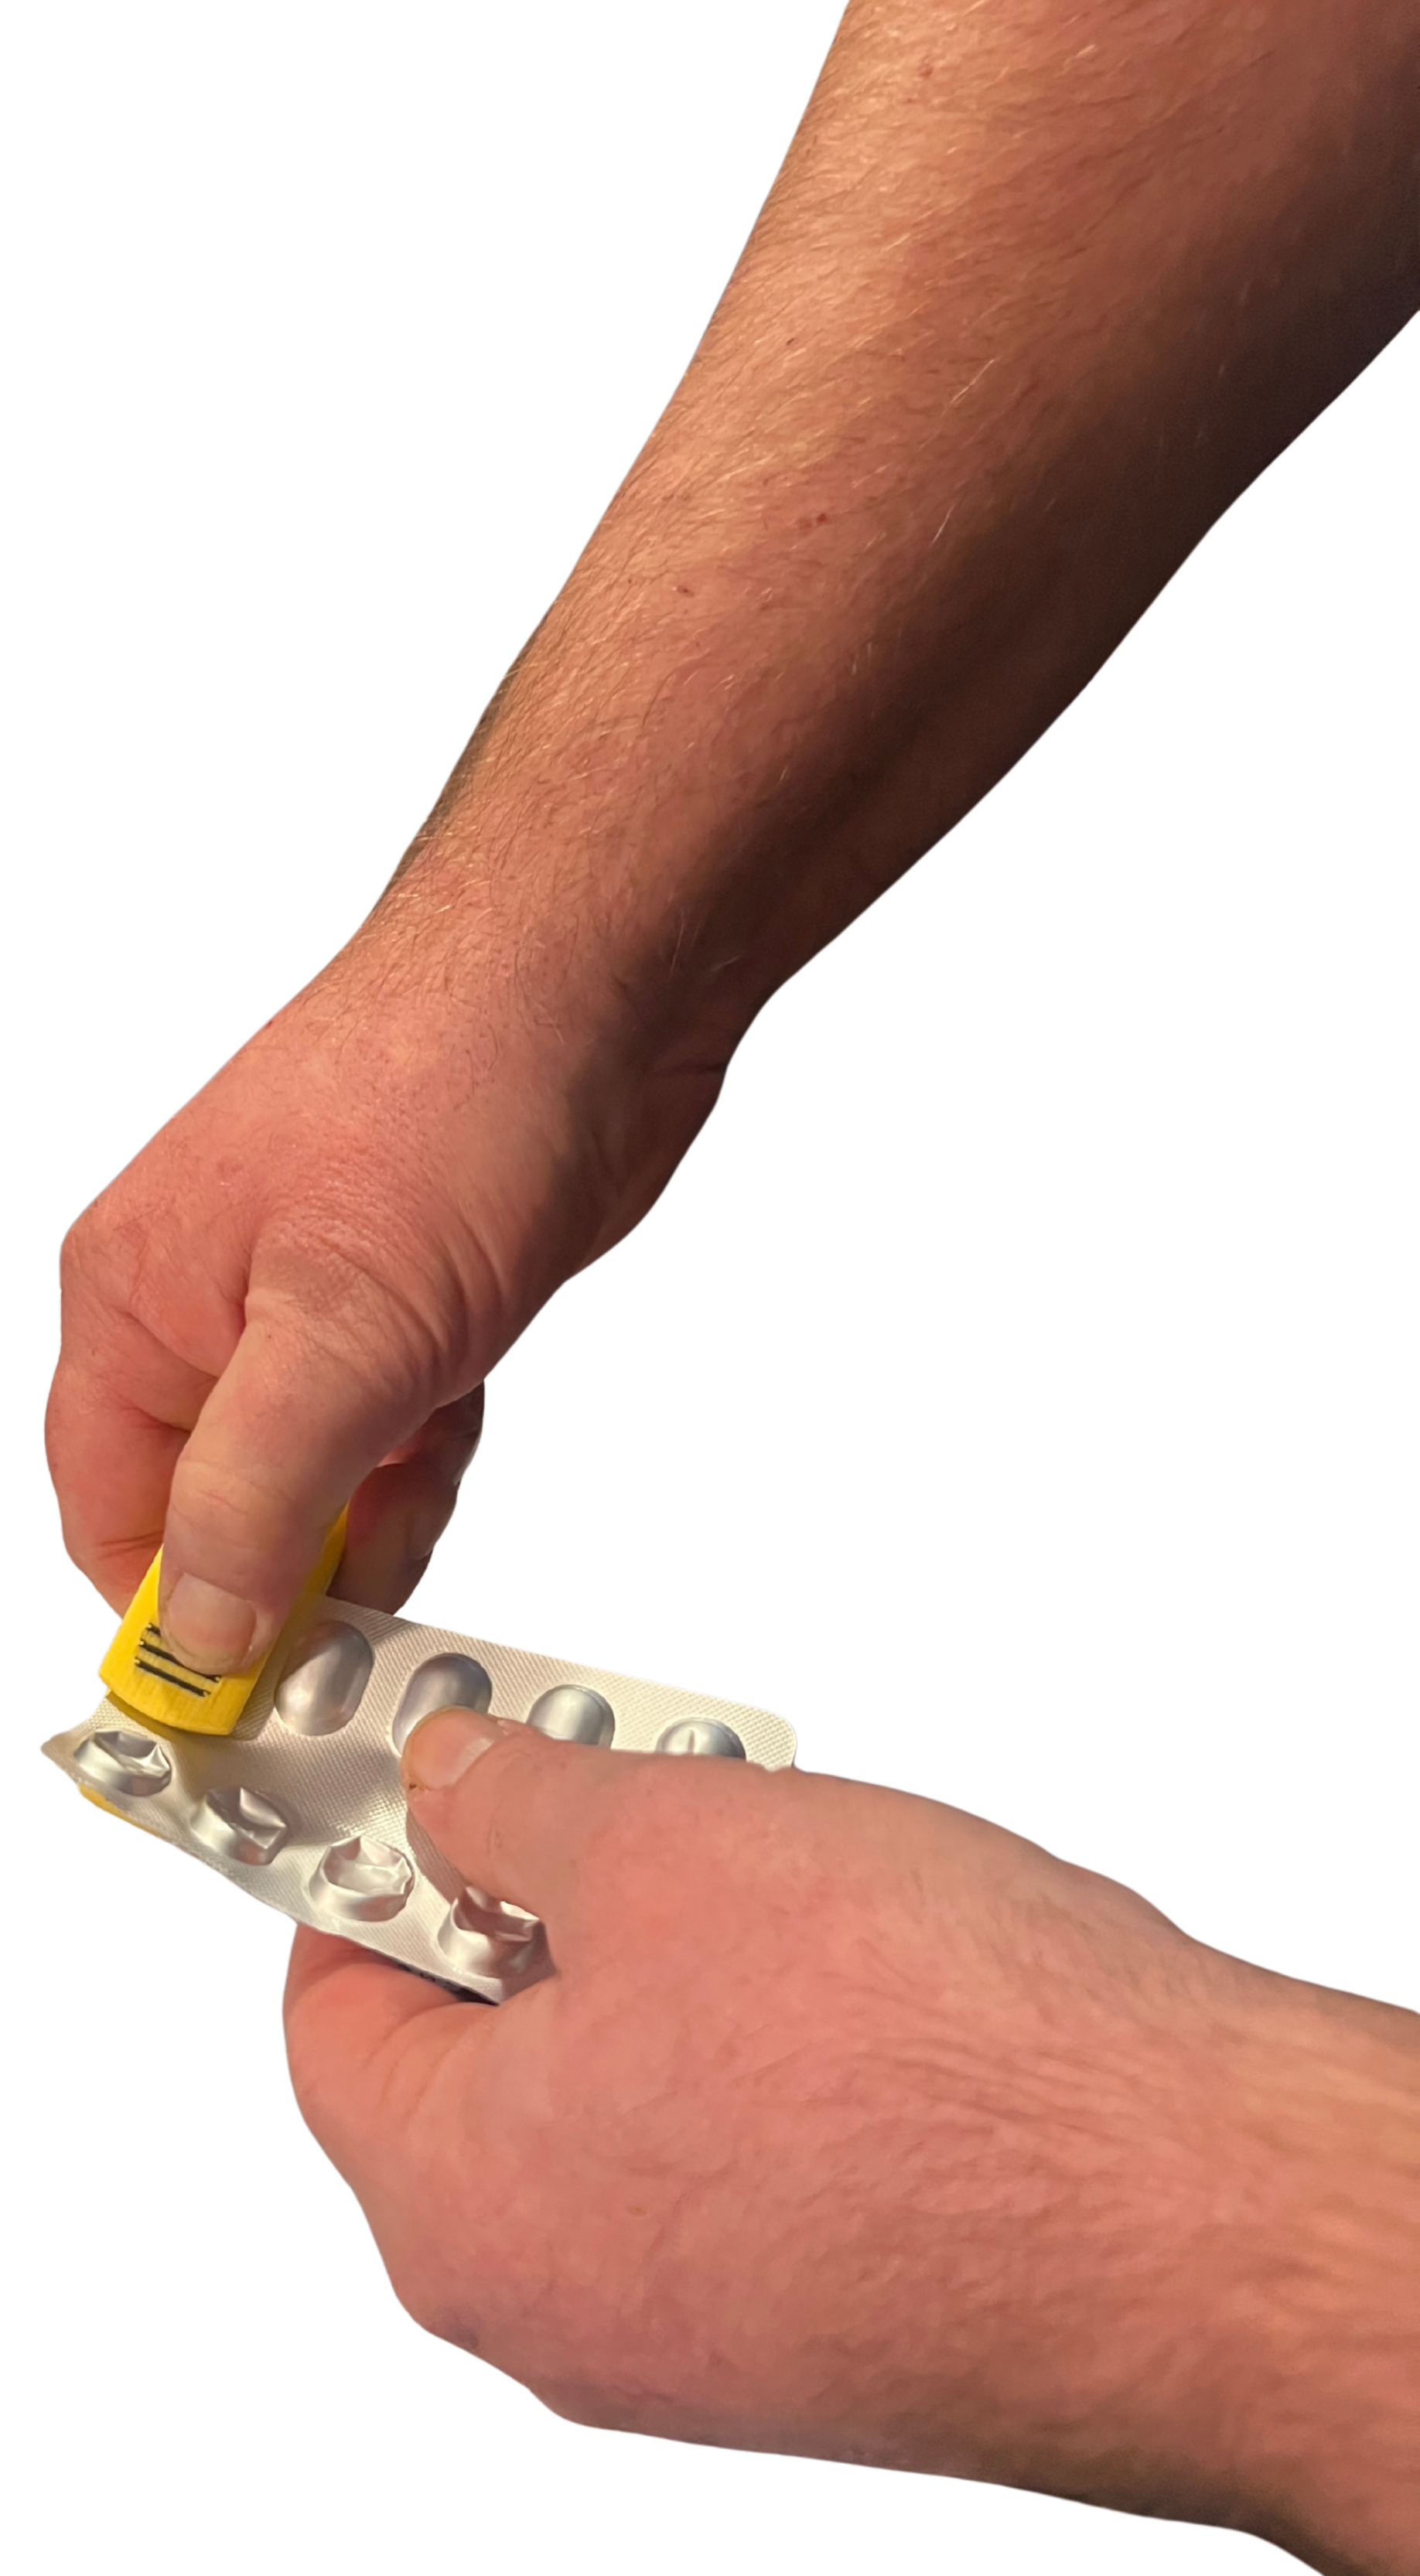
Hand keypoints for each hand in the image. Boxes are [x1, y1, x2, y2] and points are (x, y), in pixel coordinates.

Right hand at [44, 900, 725, 1660]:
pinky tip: (454, 1445)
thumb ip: (252, 1496)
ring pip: (317, 1474)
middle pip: (213, 1503)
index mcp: (138, 1298)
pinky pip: (394, 1430)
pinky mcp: (411, 1299)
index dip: (160, 1614)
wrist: (594, 986)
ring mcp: (316, 1297)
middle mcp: (211, 1299)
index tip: (234, 1699)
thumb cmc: (448, 1096)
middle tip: (356, 1635)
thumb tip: (191, 1629)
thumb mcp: (339, 1335)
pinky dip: (424, 1465)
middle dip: (282, 1574)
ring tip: (418, 1520)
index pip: (107, 1509)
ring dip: (370, 1522)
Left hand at [283, 1711, 1418, 2568]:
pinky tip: (856, 1964)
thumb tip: (450, 1778)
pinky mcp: (828, 2344)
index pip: (335, 2019)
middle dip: (550, 1901)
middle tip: (624, 1782)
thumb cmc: (924, 2054)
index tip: (432, 1787)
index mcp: (463, 2206)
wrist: (1180, 2222)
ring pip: (629, 2106)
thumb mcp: (667, 1839)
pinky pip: (740, 2166)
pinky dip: (764, 2054)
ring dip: (673, 1964)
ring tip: (768, 1848)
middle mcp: (559, 2315)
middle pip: (488, 2065)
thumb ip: (514, 1801)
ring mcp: (700, 2348)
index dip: (379, 1868)